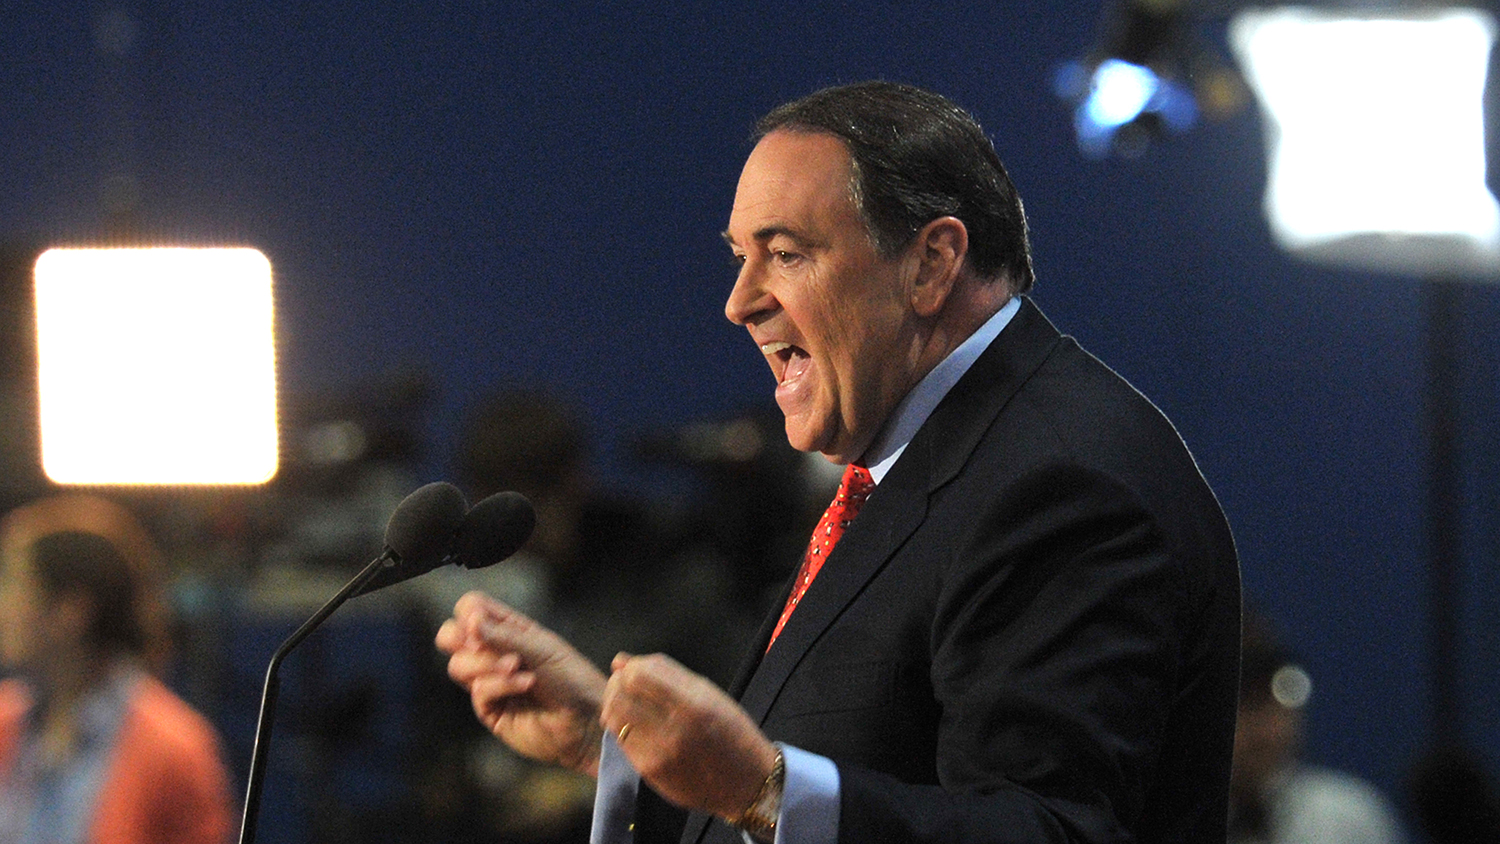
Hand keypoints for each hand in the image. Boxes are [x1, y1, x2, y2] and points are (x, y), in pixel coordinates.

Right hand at [436, 591, 606, 776]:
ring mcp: (489, 682)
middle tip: (478, 643)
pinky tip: (526, 684)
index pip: (471, 609)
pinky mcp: (490, 710)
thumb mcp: (540, 649)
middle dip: (459, 637)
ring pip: (458, 665)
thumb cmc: (571, 678)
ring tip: (517, 667)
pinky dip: (500, 684)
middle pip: (450, 635)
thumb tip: (469, 621)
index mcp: (509, 630)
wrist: (585, 720)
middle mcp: (494, 653)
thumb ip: (503, 636)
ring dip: (485, 663)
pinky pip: (478, 690)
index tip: (479, 622)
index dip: (469, 612)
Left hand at [600, 652, 778, 820]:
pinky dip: (622, 727)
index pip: (639, 674)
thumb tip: (621, 661)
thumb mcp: (710, 694)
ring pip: (614, 717)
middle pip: (621, 693)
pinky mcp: (649, 771)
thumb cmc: (733, 732)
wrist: (746, 784)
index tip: (639, 670)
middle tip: (628, 685)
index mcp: (695, 703)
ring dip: (615, 704)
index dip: (633, 667)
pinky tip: (636, 726)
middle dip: (619, 683)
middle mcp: (675, 728)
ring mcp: (659, 753)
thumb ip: (666, 674)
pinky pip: (620, 740)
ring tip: (629, 704)